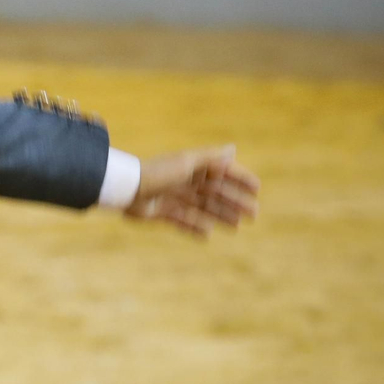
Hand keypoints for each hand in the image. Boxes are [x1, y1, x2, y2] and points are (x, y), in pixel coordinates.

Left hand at [125, 145, 259, 237]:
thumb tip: (233, 149)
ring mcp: (173, 197)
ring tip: (236, 226)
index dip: (239, 179)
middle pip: (214, 192)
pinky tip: (207, 234)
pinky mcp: (162, 212)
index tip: (257, 189)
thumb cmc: (158, 173)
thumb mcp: (187, 163)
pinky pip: (183, 221)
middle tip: (253, 214)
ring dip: (220, 215)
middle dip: (234, 202)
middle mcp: (184, 181)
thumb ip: (210, 159)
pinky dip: (195, 227)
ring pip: (202, 208)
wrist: (126, 189)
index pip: (221, 172)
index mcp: (191, 167)